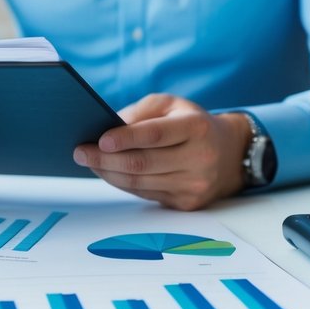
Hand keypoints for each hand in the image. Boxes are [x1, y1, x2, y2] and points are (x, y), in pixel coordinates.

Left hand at [72, 94, 251, 210]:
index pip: (156, 135)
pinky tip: (109, 172)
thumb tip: (108, 128)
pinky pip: (145, 194)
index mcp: (197, 128)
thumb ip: (141, 112)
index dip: (126, 138)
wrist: (229, 154)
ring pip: (139, 183)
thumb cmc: (192, 123)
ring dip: (108, 173)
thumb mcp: (172, 104)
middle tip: (80, 152)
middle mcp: (200, 159)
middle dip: (105, 159)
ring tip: (88, 161)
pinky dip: (122, 183)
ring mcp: (194, 185)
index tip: (99, 139)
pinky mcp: (187, 204)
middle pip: (142, 163)